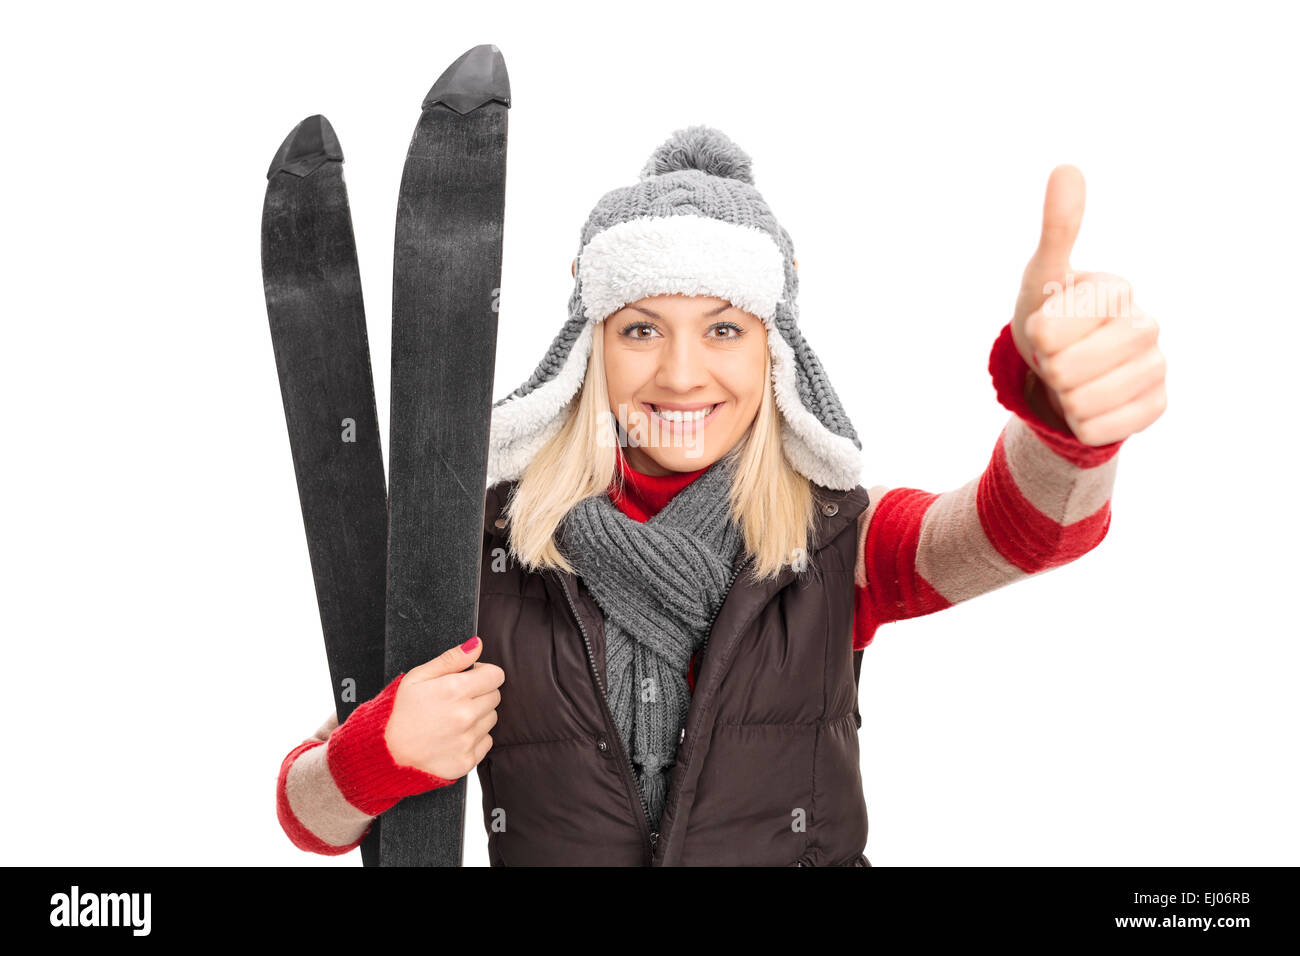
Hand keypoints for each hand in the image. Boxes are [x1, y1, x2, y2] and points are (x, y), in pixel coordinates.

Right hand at [384, 636, 503, 780]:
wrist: (387, 753)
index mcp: (456, 690)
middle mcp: (466, 715)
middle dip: (480, 694)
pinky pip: (486, 742)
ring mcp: (468, 739)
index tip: (470, 678)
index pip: (496, 675)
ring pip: (491, 719)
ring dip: (478, 716)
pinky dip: (474, 738)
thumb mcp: (418, 676)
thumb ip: (451, 658)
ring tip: (452, 719)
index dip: (483, 673)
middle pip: (495, 696)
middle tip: (455, 700)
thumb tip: (477, 644)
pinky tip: (453, 737)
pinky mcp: (468, 760)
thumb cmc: (400, 711)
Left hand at [1010, 165, 1166, 444]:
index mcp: (1116, 290)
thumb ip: (1057, 228)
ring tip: (1070, 381)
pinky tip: (1087, 405)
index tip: (1044, 328)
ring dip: (1062, 398)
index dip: (1037, 336)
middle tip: (1056, 358)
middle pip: (1068, 369)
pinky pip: (1099, 429)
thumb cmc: (1050, 316)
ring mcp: (1156, 367)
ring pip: (1083, 403)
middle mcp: (1145, 325)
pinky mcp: (1155, 405)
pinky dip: (1081, 425)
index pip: (1052, 329)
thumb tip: (1067, 168)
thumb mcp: (1042, 277)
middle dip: (1048, 369)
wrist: (1064, 370)